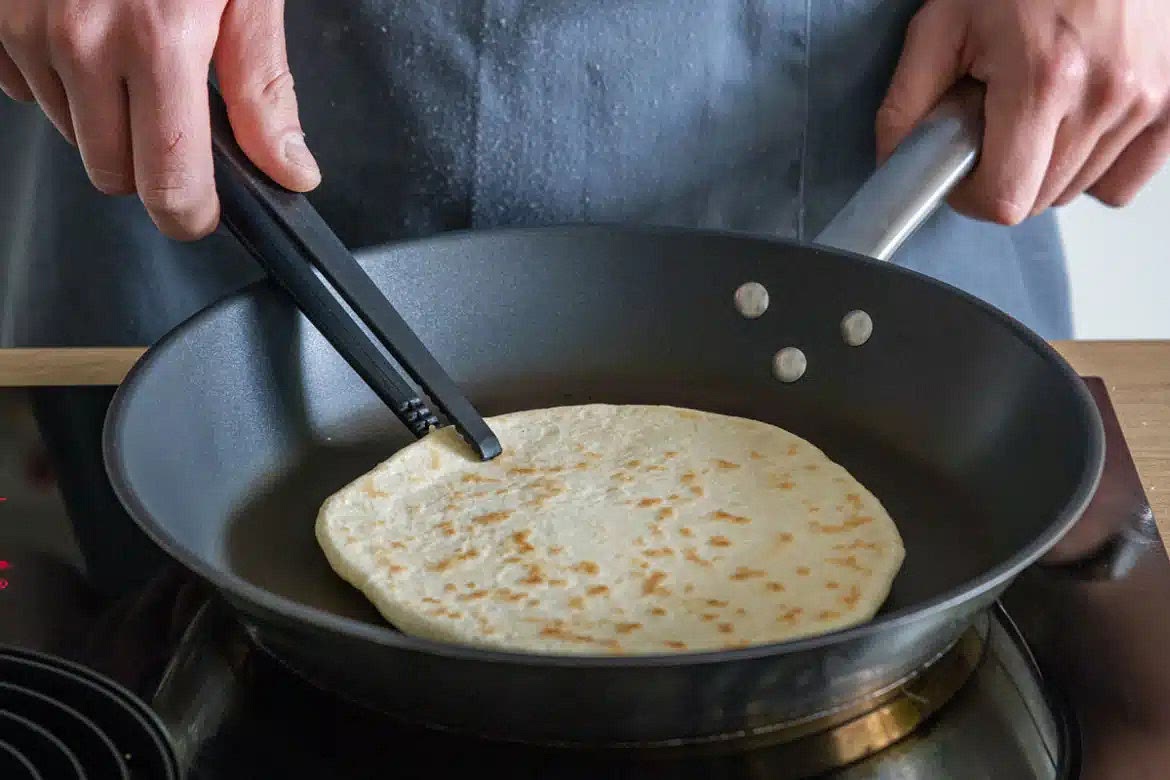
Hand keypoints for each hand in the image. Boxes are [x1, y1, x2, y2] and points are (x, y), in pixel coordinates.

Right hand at [0, 0, 319, 239]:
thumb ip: (262, 87)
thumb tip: (289, 170)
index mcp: (157, 42)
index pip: (166, 186)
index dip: (190, 211)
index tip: (202, 207)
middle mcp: (79, 40)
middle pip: (113, 173)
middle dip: (150, 161)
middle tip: (176, 109)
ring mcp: (22, 27)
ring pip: (70, 133)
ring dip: (105, 115)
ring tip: (133, 50)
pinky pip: (25, 88)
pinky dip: (59, 78)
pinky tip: (87, 33)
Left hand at [876, 0, 1169, 224]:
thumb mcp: (944, 23)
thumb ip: (908, 101)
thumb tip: (895, 162)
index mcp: (1043, 78)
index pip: (1004, 199)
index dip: (970, 197)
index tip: (961, 172)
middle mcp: (1106, 93)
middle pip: (1038, 199)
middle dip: (1005, 174)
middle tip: (995, 123)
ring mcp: (1148, 98)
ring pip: (1076, 189)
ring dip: (1047, 166)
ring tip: (1037, 107)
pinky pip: (1122, 181)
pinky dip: (1095, 167)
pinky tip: (1074, 125)